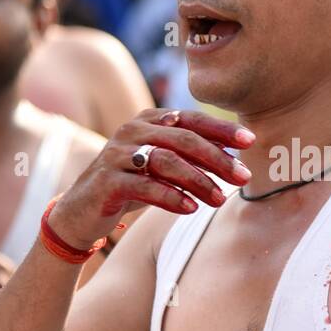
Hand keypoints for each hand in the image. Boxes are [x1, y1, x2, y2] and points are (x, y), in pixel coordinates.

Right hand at [47, 108, 253, 249]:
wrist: (80, 212)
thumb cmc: (130, 185)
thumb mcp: (162, 166)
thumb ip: (191, 156)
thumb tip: (235, 155)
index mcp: (149, 120)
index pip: (192, 118)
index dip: (222, 128)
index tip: (250, 141)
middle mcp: (132, 130)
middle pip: (184, 139)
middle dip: (218, 158)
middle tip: (243, 176)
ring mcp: (117, 154)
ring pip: (167, 162)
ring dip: (199, 181)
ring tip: (221, 199)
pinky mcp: (107, 180)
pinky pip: (145, 186)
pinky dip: (172, 197)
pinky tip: (192, 208)